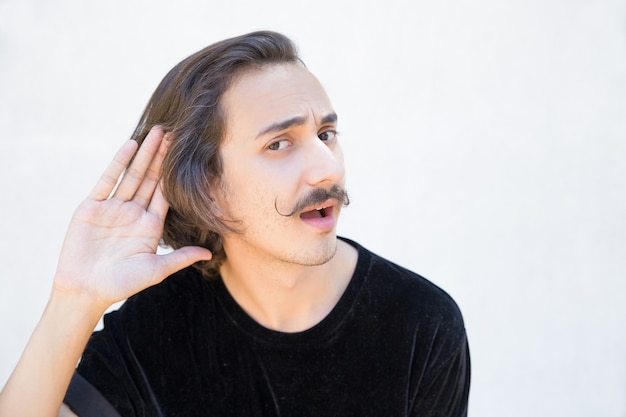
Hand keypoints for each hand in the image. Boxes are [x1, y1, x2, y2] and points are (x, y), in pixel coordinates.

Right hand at [52, 127, 211, 309]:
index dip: (176, 174)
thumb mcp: (156, 270)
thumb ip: (180, 258)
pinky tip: (130, 145)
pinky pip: (108, 181)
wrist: (84, 291)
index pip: (166, 193)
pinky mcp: (92, 207)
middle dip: (163, 156)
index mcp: (150, 225)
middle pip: (152, 178)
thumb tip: (210, 253)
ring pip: (133, 175)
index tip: (188, 154)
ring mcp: (113, 208)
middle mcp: (133, 212)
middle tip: (175, 132)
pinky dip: (118, 163)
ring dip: (145, 153)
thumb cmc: (121, 284)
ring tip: (157, 132)